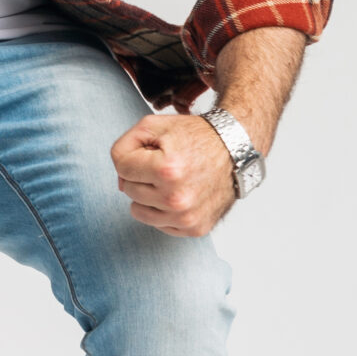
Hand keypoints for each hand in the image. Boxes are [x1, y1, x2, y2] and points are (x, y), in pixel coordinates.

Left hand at [110, 111, 237, 236]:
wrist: (235, 149)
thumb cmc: (194, 136)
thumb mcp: (153, 126)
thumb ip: (123, 148)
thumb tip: (121, 182)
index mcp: (166, 169)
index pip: (122, 167)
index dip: (133, 155)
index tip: (152, 150)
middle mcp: (176, 198)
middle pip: (128, 189)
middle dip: (141, 175)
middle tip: (165, 164)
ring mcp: (186, 217)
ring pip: (138, 210)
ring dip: (148, 195)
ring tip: (170, 180)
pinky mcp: (195, 229)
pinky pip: (158, 224)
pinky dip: (163, 210)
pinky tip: (180, 193)